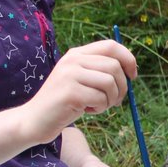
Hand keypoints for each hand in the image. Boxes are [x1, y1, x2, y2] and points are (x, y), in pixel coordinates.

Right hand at [17, 40, 137, 143]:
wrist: (34, 120)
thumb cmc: (65, 103)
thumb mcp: (82, 80)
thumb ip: (101, 71)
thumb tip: (132, 71)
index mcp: (76, 54)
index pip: (111, 46)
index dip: (128, 59)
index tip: (132, 76)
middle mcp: (72, 60)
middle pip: (114, 66)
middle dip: (122, 87)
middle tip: (113, 101)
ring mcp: (70, 75)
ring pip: (110, 83)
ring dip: (110, 100)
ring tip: (97, 105)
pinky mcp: (70, 92)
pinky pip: (101, 99)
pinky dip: (100, 108)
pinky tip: (86, 110)